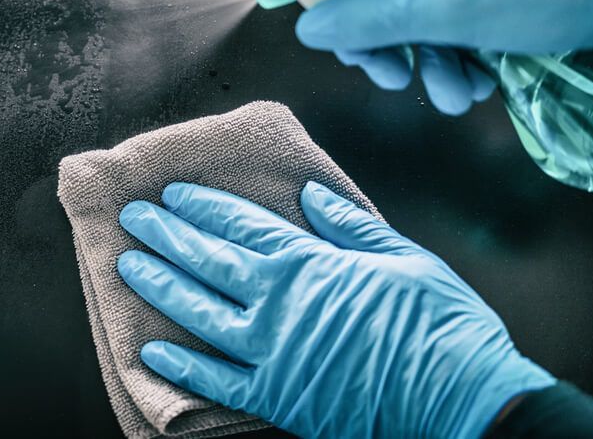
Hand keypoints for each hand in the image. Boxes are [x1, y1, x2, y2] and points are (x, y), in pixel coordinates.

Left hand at [117, 181, 554, 438]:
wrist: (463, 399)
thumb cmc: (441, 324)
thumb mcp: (404, 256)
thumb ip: (349, 225)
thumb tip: (310, 194)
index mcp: (311, 262)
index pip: (241, 224)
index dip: (202, 207)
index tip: (172, 194)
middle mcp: (280, 302)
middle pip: (209, 261)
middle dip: (166, 235)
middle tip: (132, 218)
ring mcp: (274, 352)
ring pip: (200, 314)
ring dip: (162, 287)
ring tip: (129, 267)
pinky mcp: (278, 397)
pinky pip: (218, 383)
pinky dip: (183, 369)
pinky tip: (153, 352)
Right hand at [295, 0, 592, 114]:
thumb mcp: (440, 7)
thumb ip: (368, 20)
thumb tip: (309, 27)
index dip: (338, 13)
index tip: (346, 55)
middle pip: (387, 3)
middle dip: (393, 51)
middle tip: (398, 80)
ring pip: (427, 26)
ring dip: (435, 67)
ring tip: (461, 93)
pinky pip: (464, 32)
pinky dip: (467, 62)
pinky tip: (483, 82)